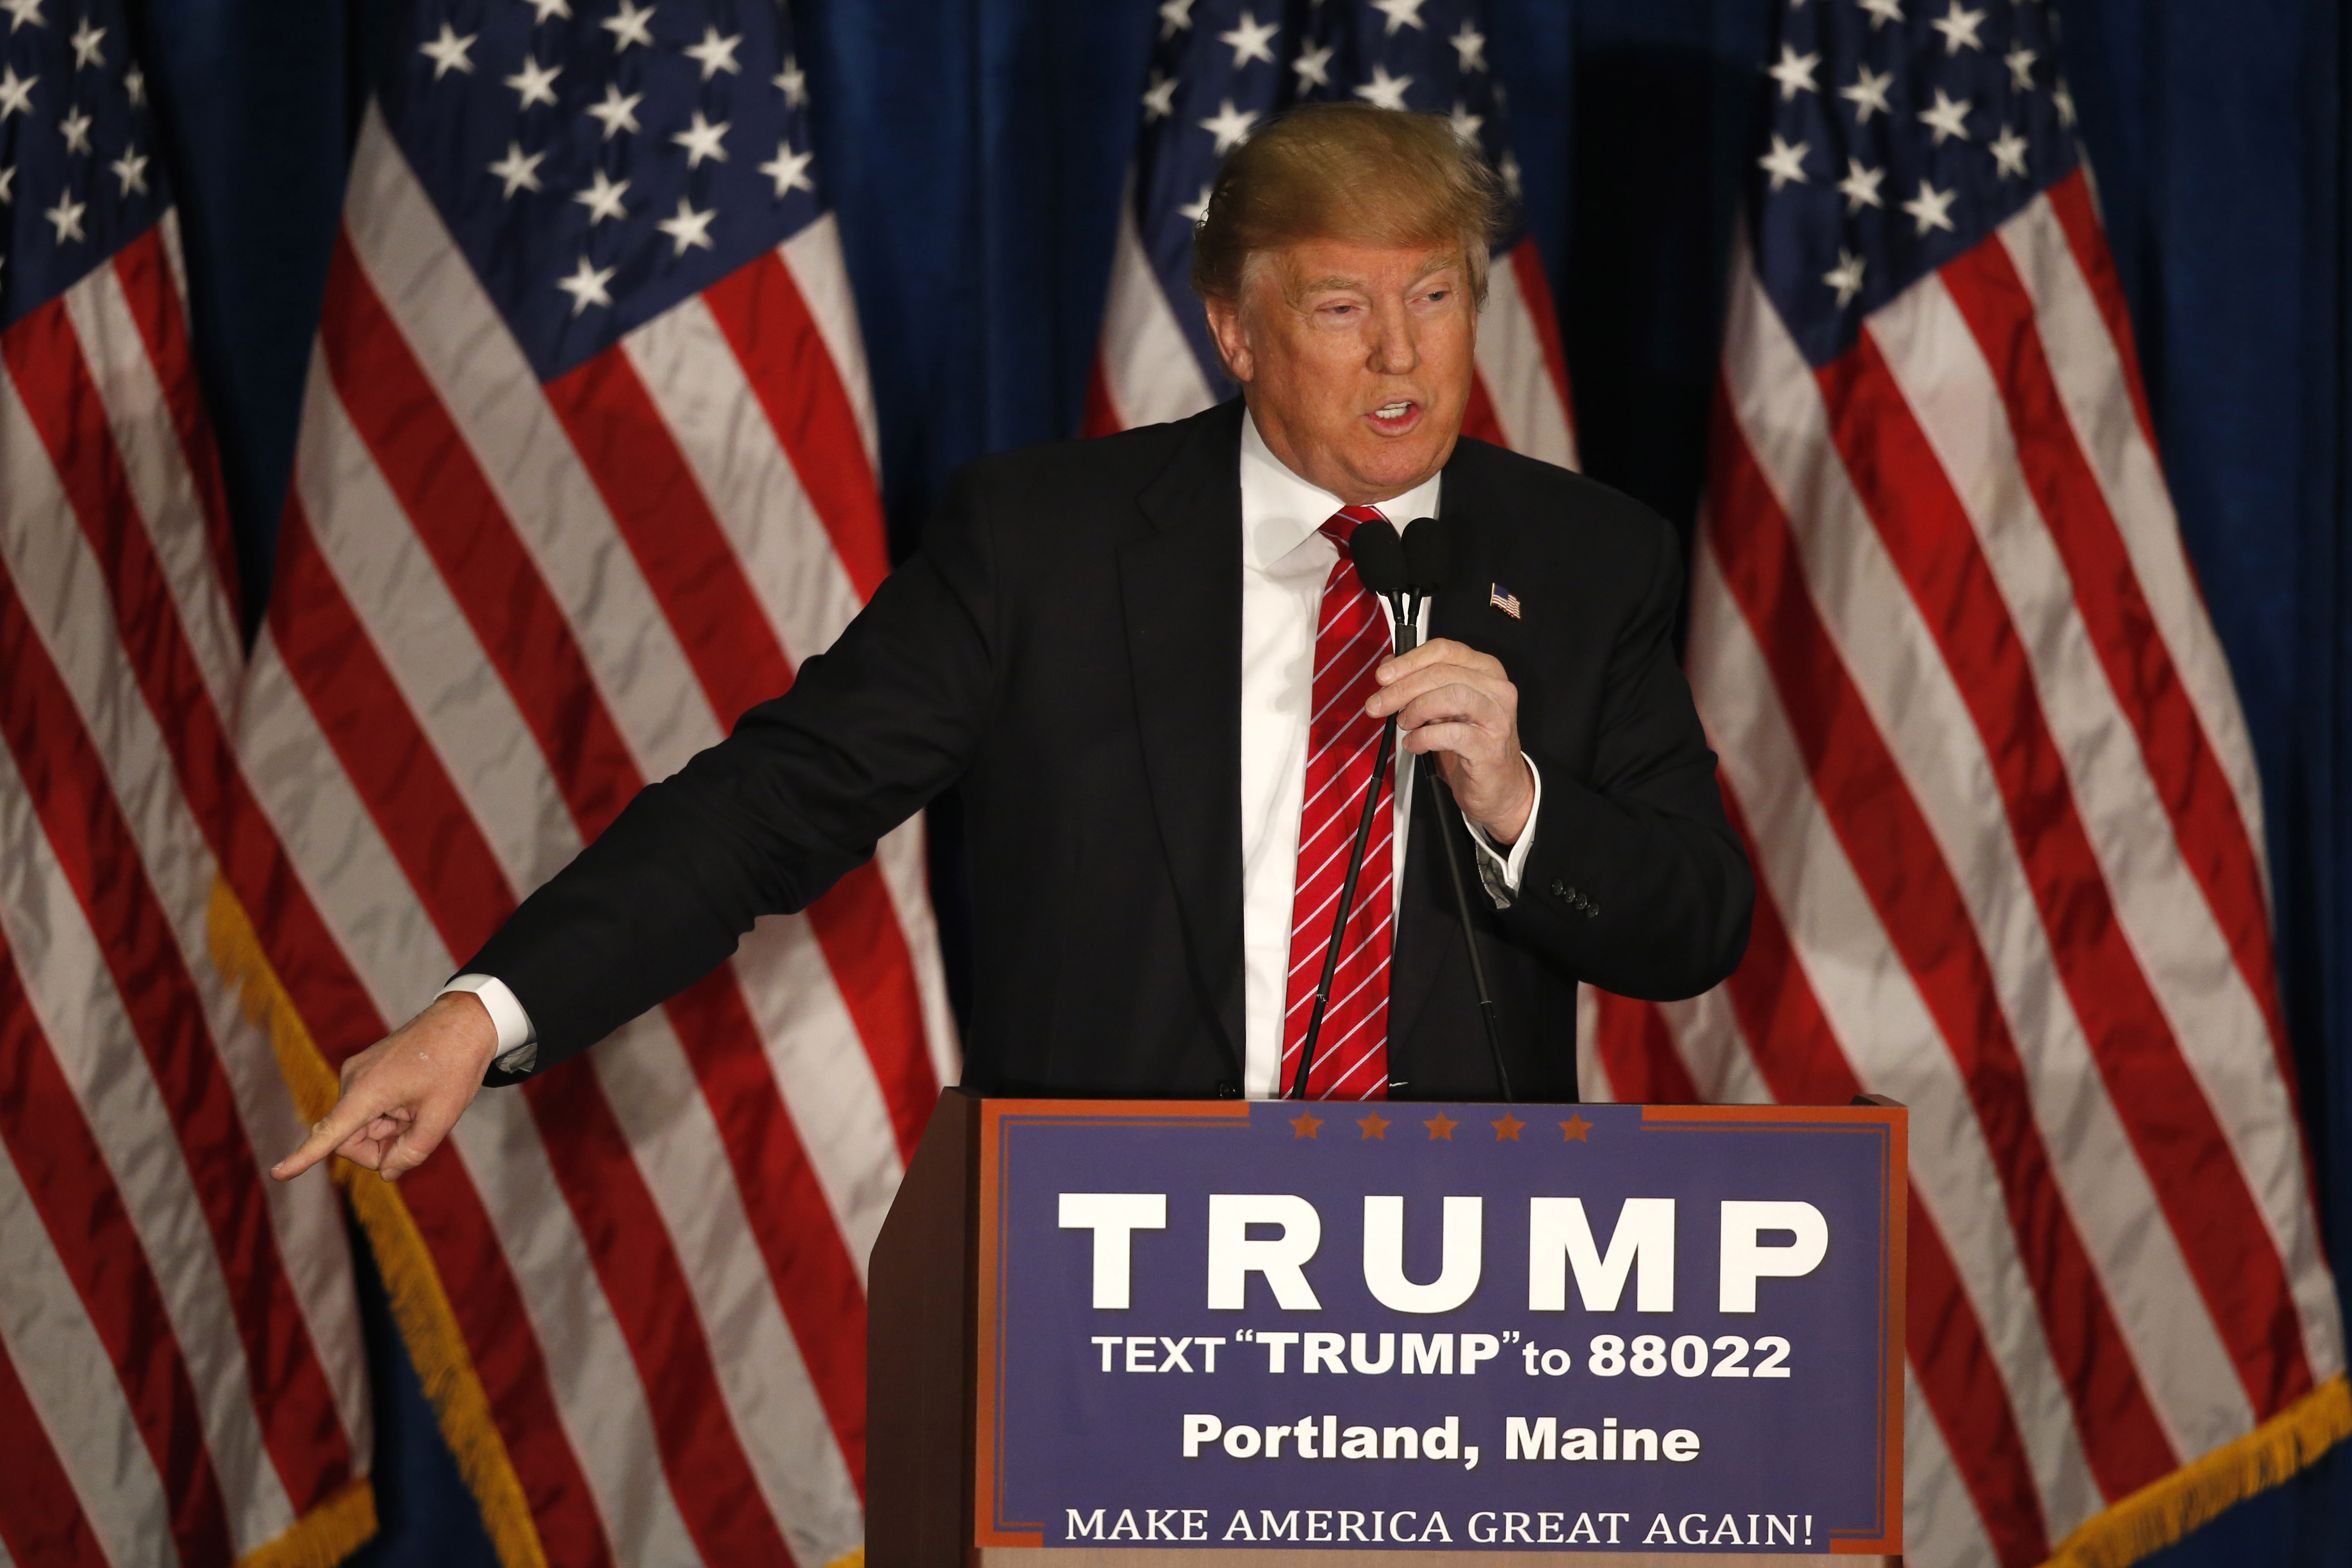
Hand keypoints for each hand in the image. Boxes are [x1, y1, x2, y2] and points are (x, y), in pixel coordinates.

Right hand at [269, 991, 502, 1182]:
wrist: (465, 1020)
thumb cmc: (456, 1065)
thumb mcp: (442, 1117)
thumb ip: (412, 1152)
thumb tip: (386, 1173)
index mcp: (367, 1090)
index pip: (330, 1134)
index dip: (304, 1158)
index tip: (277, 1174)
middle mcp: (353, 1080)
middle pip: (349, 1139)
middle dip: (379, 1148)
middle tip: (416, 1136)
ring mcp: (357, 1072)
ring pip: (360, 1125)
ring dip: (388, 1130)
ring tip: (421, 1109)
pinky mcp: (365, 1069)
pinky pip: (367, 1107)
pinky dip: (388, 1115)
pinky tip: (414, 1100)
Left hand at [1366, 637, 1534, 842]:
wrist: (1497, 787)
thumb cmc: (1469, 744)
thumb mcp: (1442, 709)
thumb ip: (1420, 685)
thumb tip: (1388, 668)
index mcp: (1485, 670)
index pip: (1444, 650)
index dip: (1409, 660)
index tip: (1382, 677)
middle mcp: (1496, 689)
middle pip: (1442, 673)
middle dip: (1402, 688)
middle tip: (1376, 705)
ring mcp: (1497, 717)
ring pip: (1451, 696)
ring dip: (1416, 708)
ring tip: (1403, 723)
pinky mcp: (1491, 747)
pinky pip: (1452, 734)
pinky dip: (1424, 737)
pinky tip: (1414, 745)